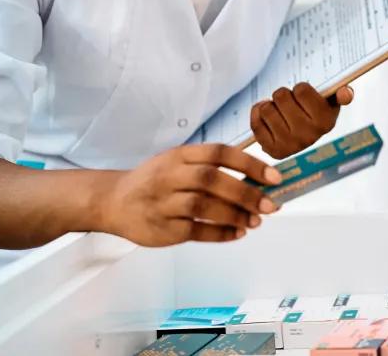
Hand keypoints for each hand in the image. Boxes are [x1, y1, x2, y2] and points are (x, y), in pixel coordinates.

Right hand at [104, 144, 281, 246]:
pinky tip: (237, 233)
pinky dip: (220, 233)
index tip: (273, 176)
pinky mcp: (161, 227)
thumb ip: (210, 167)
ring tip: (255, 221)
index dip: (249, 163)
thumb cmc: (155, 181)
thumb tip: (256, 181)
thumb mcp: (177, 162)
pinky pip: (195, 230)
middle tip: (270, 204)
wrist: (113, 201)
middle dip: (246, 192)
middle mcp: (170, 175)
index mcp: (179, 155)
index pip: (219, 153)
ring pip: (203, 205)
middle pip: (212, 179)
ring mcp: (163, 202)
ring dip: (235, 214)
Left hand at [251, 82, 353, 159]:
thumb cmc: (316, 110)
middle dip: (283, 95)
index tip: (304, 97)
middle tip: (290, 104)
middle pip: (281, 95)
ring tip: (280, 112)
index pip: (301, 89)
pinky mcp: (271, 150)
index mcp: (325, 123)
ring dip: (271, 105)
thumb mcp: (331, 100)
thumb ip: (341, 93)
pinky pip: (255, 121)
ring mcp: (289, 146)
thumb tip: (346, 93)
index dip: (300, 88)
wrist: (301, 134)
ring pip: (266, 108)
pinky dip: (258, 114)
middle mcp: (308, 138)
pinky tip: (269, 117)